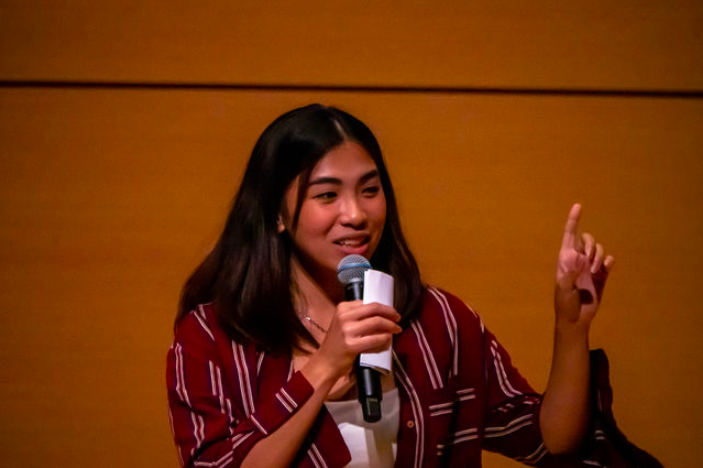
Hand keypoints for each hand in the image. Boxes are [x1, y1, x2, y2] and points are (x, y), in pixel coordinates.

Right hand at [311, 301, 401, 379]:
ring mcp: (347, 331)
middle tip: (397, 318)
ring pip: (377, 322)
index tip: (391, 312)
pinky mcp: (351, 345)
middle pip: (374, 309)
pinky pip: (376, 339)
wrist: (326, 362)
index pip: (369, 303)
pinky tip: (388, 340)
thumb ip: (358, 316)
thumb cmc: (337, 343)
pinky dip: (385, 338)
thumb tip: (382, 313)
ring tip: (396, 330)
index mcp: (342, 308)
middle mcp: (344, 317)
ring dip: (391, 326)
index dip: (384, 307)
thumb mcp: (343, 322)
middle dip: (390, 313)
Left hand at [554, 204, 613, 329]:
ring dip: (600, 257)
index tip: (578, 206)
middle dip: (592, 246)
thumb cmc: (565, 304)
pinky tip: (606, 269)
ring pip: (599, 250)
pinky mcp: (601, 276)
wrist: (576, 319)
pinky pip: (609, 262)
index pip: (569, 235)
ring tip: (595, 272)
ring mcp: (590, 267)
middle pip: (588, 239)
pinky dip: (609, 262)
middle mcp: (578, 259)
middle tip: (589, 263)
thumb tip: (576, 257)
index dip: (573, 220)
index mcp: (565, 259)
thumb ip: (569, 273)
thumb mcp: (564, 289)